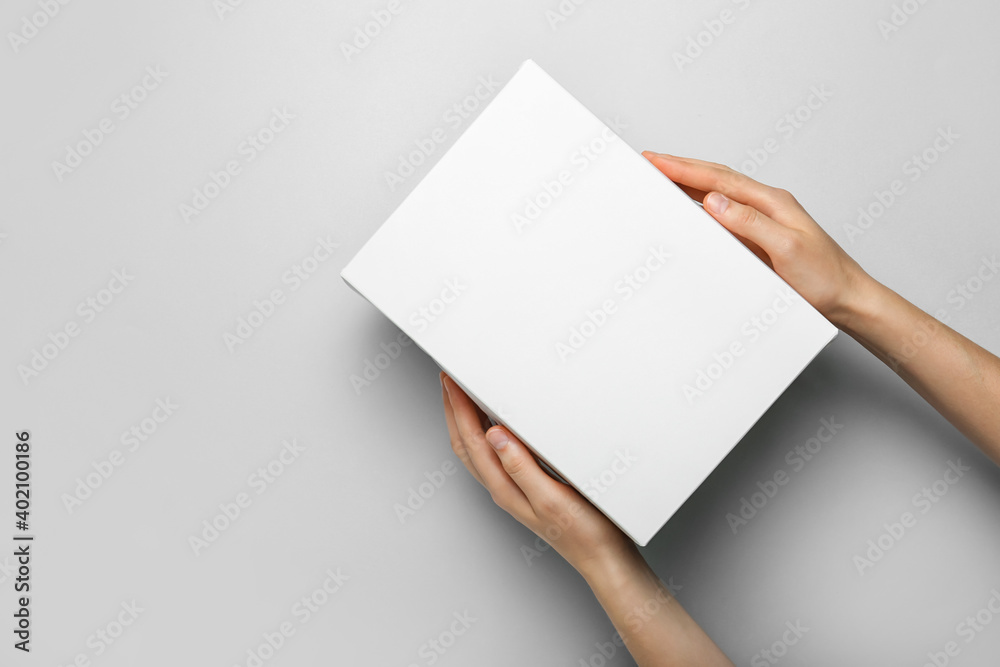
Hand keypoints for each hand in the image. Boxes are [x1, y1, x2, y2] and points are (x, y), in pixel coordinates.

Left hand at [440, 371, 638, 576]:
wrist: (604, 559)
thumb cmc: (585, 534)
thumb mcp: (552, 499)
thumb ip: (521, 468)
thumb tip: (494, 436)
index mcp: (505, 489)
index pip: (472, 441)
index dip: (458, 408)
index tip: (452, 382)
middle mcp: (503, 489)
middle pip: (466, 444)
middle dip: (453, 411)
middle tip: (448, 381)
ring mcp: (513, 490)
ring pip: (477, 450)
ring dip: (465, 421)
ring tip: (462, 396)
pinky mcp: (526, 488)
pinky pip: (494, 456)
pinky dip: (485, 433)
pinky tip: (495, 423)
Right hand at [642, 152, 875, 329]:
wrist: (848, 299)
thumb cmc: (825, 278)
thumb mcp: (787, 249)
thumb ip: (750, 223)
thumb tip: (714, 201)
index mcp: (772, 202)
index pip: (720, 180)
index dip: (685, 169)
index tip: (656, 161)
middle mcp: (765, 205)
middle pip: (716, 179)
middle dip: (681, 168)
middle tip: (649, 160)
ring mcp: (761, 220)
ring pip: (717, 193)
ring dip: (688, 183)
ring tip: (661, 175)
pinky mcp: (757, 238)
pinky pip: (722, 214)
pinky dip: (700, 205)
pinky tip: (689, 207)